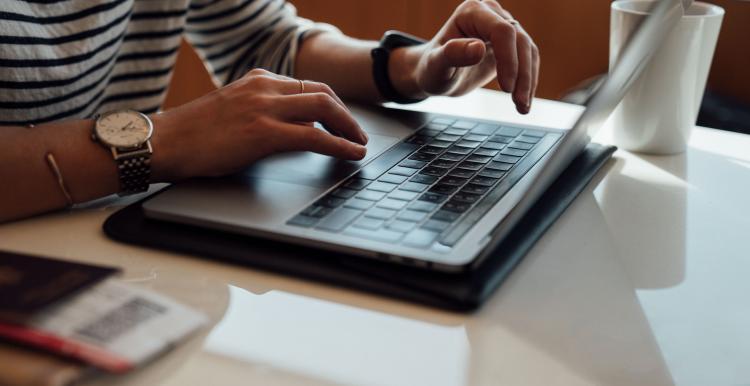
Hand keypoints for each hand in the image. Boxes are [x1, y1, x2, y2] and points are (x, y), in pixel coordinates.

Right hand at [151, 69, 367, 180]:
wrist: (164, 141)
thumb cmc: (193, 133)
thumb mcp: (233, 110)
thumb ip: (263, 111)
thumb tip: (294, 128)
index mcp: (258, 80)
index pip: (308, 85)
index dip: (332, 104)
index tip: (343, 119)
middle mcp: (264, 87)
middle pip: (323, 93)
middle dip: (346, 114)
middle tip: (358, 133)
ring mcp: (264, 108)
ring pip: (324, 109)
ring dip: (349, 128)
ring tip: (359, 144)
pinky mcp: (263, 133)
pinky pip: (314, 138)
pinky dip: (339, 146)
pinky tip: (351, 154)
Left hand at [391, 0, 539, 113]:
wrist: (435, 74)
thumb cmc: (431, 68)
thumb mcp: (436, 65)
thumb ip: (452, 54)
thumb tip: (478, 48)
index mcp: (471, 12)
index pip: (502, 30)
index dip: (508, 59)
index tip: (506, 88)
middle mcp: (490, 14)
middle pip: (519, 40)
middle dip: (522, 74)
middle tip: (519, 103)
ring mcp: (502, 27)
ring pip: (528, 50)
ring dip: (529, 80)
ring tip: (522, 107)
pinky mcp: (510, 43)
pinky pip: (527, 59)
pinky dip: (528, 81)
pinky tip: (523, 100)